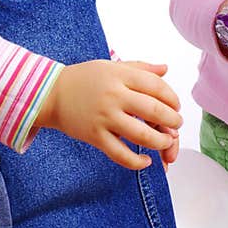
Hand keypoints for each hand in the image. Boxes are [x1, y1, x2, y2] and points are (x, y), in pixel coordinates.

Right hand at [36, 60, 182, 169]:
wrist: (51, 93)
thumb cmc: (85, 78)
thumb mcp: (112, 66)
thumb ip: (140, 68)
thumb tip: (165, 69)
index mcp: (120, 75)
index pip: (156, 86)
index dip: (172, 98)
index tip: (175, 105)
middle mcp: (114, 95)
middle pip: (154, 110)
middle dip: (172, 120)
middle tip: (176, 124)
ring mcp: (104, 117)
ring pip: (141, 135)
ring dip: (160, 141)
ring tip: (166, 141)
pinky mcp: (95, 136)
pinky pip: (120, 154)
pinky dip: (137, 161)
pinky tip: (146, 161)